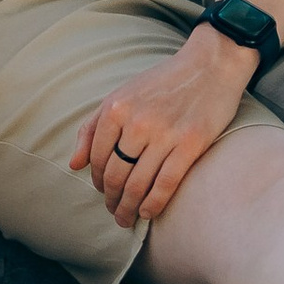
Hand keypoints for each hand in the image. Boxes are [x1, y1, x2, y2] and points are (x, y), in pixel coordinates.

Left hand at [71, 29, 255, 227]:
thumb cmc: (163, 83)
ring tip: (127, 218)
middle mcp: (136, 121)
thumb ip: (93, 127)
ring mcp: (165, 133)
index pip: (97, 158)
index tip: (103, 192)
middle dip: (112, 200)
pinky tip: (148, 213)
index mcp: (116, 107)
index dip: (98, 181)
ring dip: (129, 208)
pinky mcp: (191, 144)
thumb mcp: (121, 95)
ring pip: (138, 184)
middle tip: (115, 212)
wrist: (210, 65)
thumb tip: (74, 165)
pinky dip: (153, 204)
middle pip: (116, 175)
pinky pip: (165, 184)